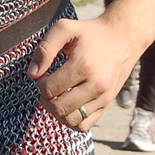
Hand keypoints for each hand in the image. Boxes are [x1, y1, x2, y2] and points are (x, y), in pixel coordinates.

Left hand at [26, 15, 144, 131]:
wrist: (123, 37)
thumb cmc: (91, 32)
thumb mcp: (65, 29)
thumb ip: (45, 49)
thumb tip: (32, 74)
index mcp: (83, 65)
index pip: (49, 89)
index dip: (40, 83)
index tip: (44, 73)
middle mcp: (96, 85)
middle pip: (58, 108)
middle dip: (45, 99)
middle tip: (48, 85)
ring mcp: (104, 97)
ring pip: (70, 120)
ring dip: (56, 111)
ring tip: (57, 95)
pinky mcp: (107, 104)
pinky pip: (84, 125)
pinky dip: (70, 120)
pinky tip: (68, 104)